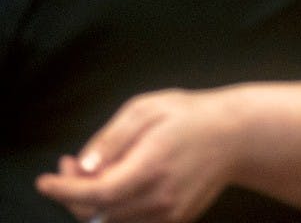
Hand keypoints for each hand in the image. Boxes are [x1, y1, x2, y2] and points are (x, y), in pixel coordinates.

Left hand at [36, 87, 241, 222]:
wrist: (237, 135)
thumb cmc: (191, 116)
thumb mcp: (148, 109)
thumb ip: (112, 138)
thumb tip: (84, 167)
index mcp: (152, 167)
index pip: (96, 193)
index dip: (63, 190)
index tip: (44, 180)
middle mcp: (160, 198)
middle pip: (98, 212)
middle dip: (73, 192)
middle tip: (70, 164)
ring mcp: (170, 213)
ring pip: (113, 221)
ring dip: (94, 202)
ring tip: (95, 171)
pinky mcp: (176, 219)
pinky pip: (133, 222)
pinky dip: (116, 208)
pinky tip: (118, 182)